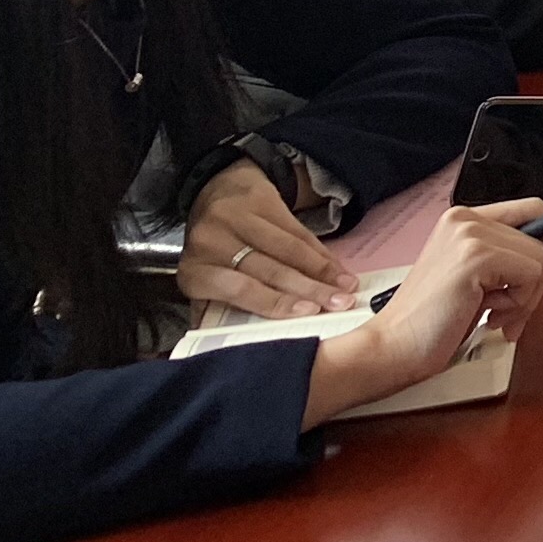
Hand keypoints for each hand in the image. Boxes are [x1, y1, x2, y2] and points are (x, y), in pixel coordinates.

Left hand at [180, 156, 357, 318]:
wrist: (217, 193)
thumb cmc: (213, 252)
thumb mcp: (204, 282)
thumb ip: (217, 313)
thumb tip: (239, 349)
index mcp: (195, 272)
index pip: (238, 289)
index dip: (275, 300)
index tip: (307, 312)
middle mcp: (211, 242)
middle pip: (269, 270)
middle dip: (309, 289)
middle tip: (339, 304)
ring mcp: (237, 217)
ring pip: (289, 249)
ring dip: (323, 271)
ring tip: (347, 287)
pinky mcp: (261, 200)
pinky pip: (299, 231)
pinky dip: (322, 252)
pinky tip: (337, 268)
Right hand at [303, 200, 542, 425]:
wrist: (392, 347)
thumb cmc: (433, 322)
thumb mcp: (477, 279)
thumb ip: (506, 260)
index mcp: (464, 220)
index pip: (532, 210)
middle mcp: (467, 218)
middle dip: (538, 282)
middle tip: (515, 313)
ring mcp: (470, 234)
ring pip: (541, 258)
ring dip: (527, 299)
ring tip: (495, 318)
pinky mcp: (476, 256)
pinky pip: (533, 273)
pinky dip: (521, 302)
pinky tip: (489, 318)